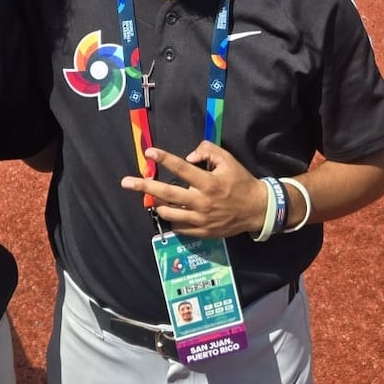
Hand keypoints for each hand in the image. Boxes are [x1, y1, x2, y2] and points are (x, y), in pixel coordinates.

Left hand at [121, 141, 267, 238]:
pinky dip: (171, 219)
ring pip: (169, 213)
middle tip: (126, 182)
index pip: (181, 168)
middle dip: (144, 186)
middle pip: (167, 193)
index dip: (164, 159)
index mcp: (208, 182)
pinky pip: (179, 227)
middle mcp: (201, 202)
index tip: (149, 153)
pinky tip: (169, 212)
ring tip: (151, 198)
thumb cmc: (241, 182)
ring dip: (156, 203)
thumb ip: (208, 151)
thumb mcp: (228, 160)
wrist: (256, 209)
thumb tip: (188, 157)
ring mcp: (200, 220)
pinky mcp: (201, 232)